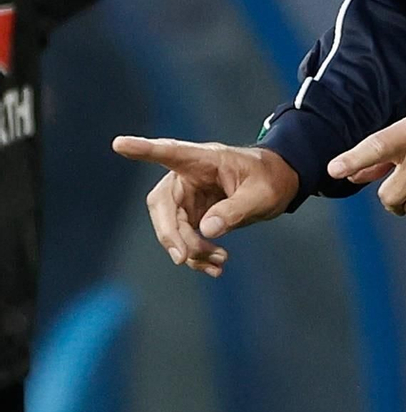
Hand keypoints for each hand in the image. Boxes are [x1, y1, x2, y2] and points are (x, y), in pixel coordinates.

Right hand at [111, 137, 299, 275]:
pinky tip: (215, 267)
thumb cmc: (270, 179)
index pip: (170, 152)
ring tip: (219, 261)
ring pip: (172, 227)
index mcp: (204, 159)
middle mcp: (188, 176)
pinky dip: (196, 255)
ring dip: (190, 249)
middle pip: (162, 203)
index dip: (145, 150)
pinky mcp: (192, 215)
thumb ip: (235, 210)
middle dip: (169, 233)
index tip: (120, 144)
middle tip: (183, 256)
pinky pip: (184, 239)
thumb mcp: (261, 194)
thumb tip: (206, 230)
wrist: (278, 184)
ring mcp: (187, 197)